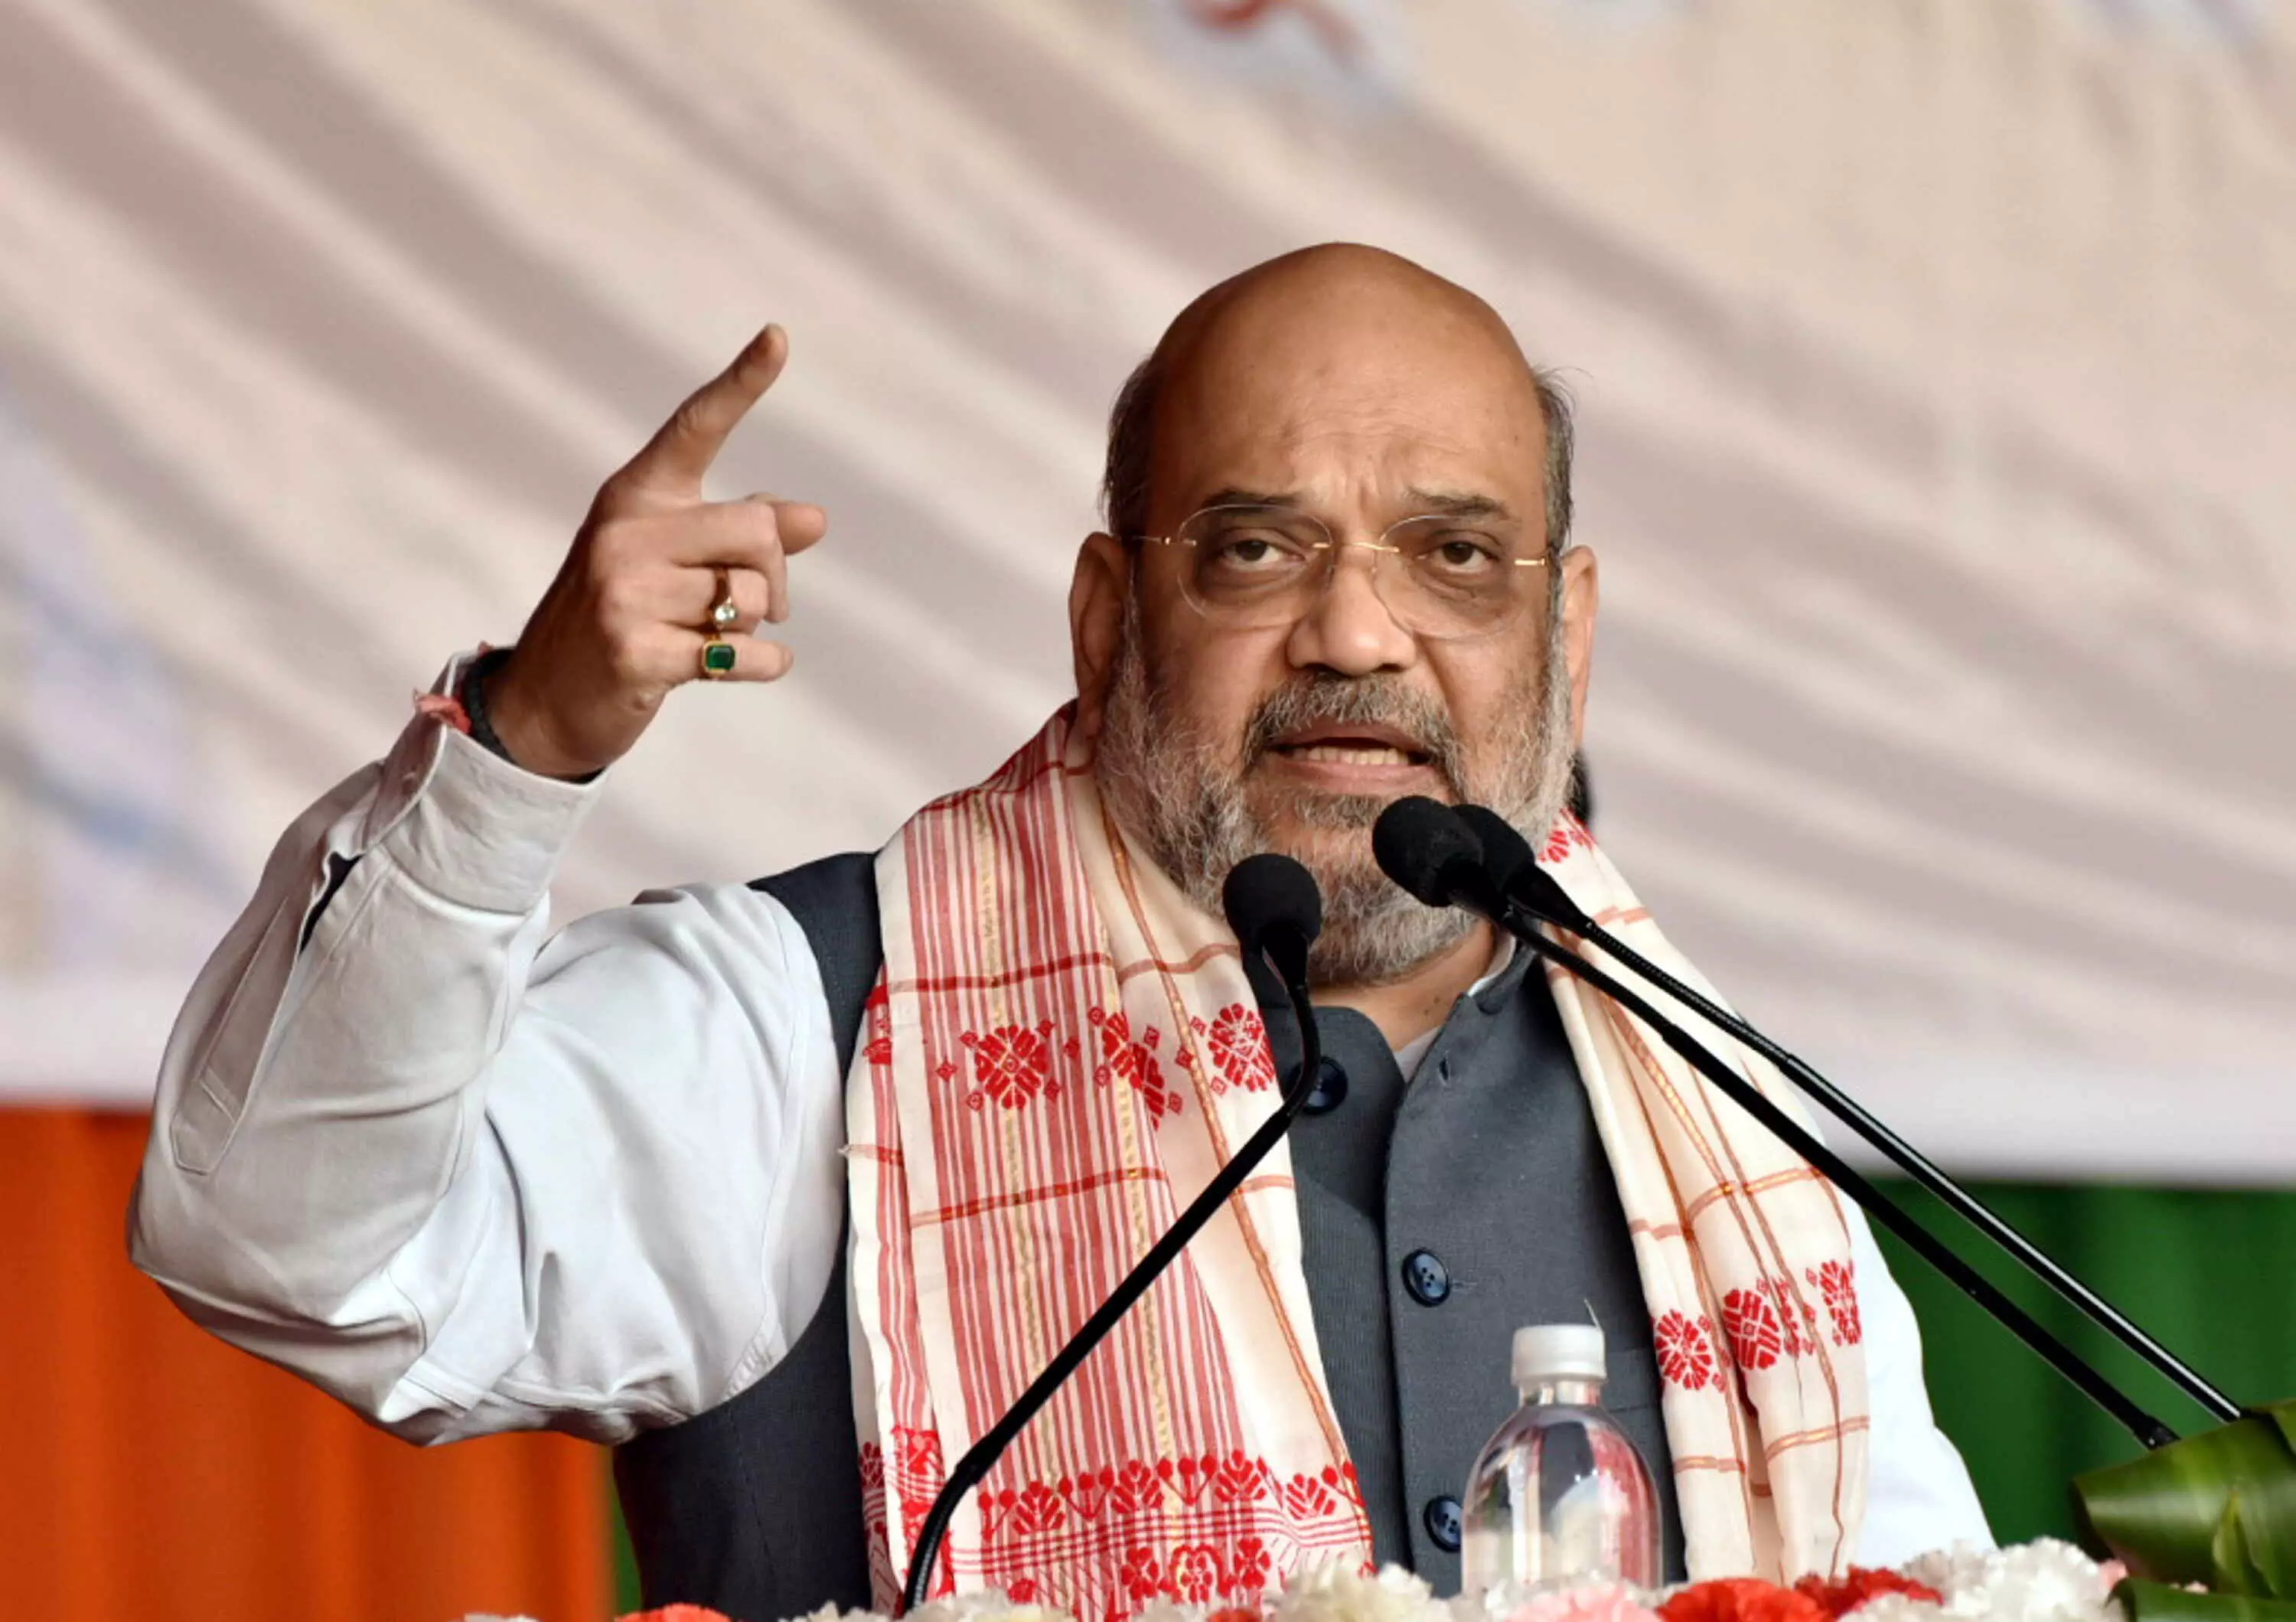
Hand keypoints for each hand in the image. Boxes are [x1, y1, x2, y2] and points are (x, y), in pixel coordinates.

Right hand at [487, 325, 827, 779]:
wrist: (544, 701)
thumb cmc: (624, 619)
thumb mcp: (674, 563)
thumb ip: (743, 536)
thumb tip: (816, 518)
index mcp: (636, 495)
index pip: (696, 427)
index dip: (742, 382)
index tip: (779, 336)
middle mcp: (626, 532)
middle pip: (758, 534)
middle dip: (776, 577)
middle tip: (761, 605)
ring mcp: (624, 592)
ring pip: (755, 600)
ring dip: (758, 628)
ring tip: (715, 637)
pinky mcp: (635, 653)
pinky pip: (745, 656)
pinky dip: (761, 668)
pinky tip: (733, 669)